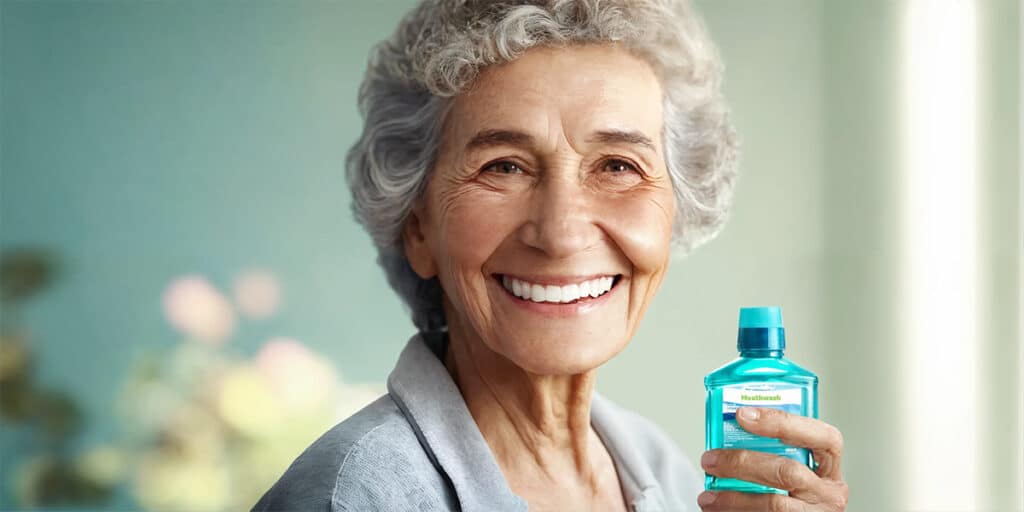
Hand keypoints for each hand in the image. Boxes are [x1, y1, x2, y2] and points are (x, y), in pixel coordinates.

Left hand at [698, 406, 848, 510]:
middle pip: (788, 471)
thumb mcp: (791, 464)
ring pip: (775, 504)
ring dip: (734, 498)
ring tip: (707, 496)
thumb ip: (771, 449)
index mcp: (829, 466)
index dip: (782, 422)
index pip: (822, 436)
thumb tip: (726, 428)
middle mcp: (829, 492)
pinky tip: (718, 511)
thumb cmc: (788, 491)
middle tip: (710, 460)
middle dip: (743, 463)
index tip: (742, 415)